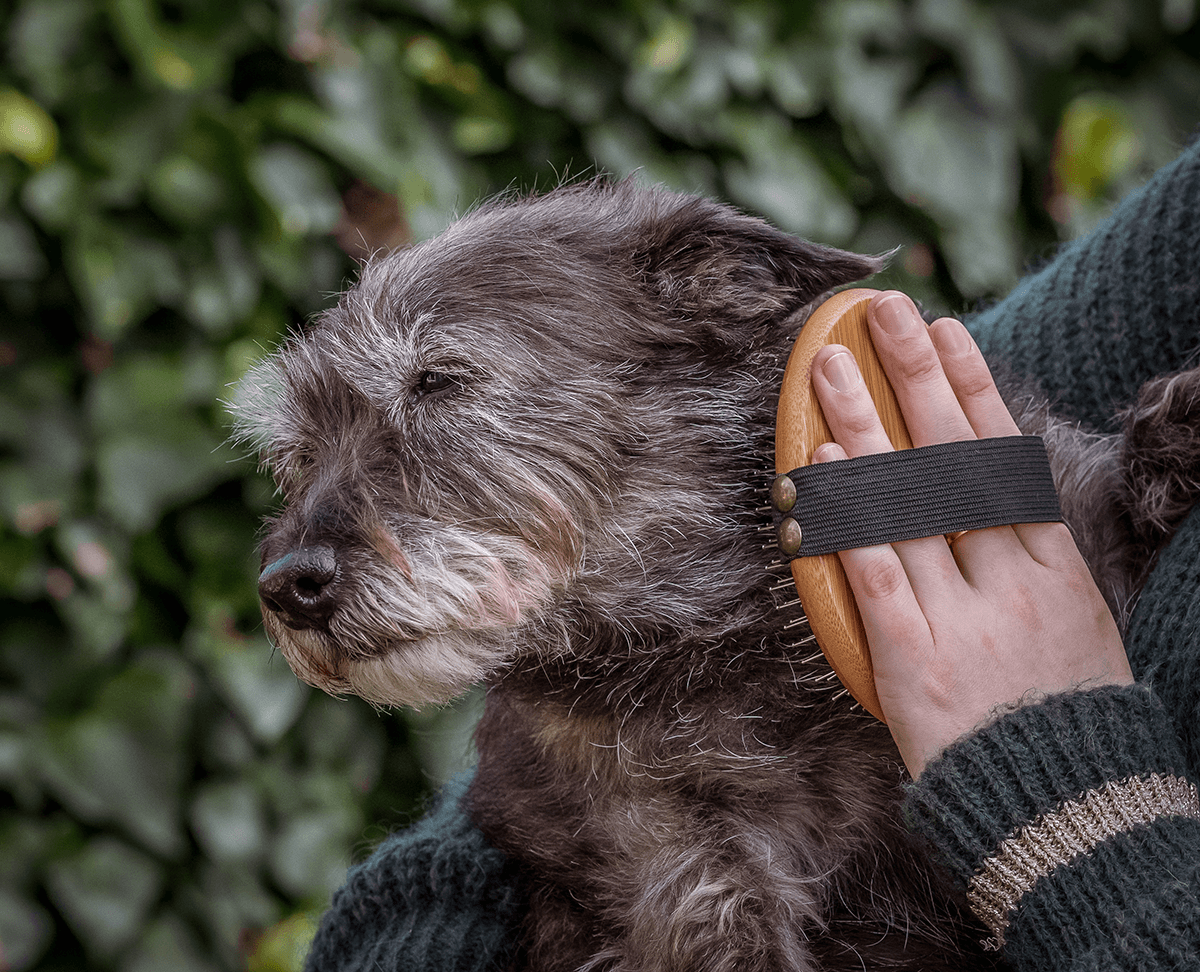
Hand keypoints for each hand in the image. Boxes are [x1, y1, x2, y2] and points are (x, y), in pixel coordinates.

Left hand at [810, 291, 1132, 775]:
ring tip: (828, 366)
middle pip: (954, 456)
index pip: (1005, 456)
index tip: (946, 332)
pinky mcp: (913, 659)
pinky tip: (822, 463)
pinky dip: (846, 516)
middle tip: (882, 311)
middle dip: (915, 376)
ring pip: (905, 501)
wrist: (1063, 809)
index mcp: (1054, 566)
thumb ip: (1027, 561)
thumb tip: (988, 497)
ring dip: (863, 427)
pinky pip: (872, 573)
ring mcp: (961, 615)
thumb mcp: (1070, 626)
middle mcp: (1009, 578)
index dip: (973, 387)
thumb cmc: (1064, 717)